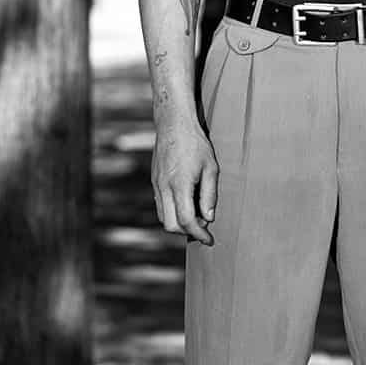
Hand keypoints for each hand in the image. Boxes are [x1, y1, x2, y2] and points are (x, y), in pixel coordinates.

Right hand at [151, 117, 217, 245]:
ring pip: (163, 217)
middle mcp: (164, 187)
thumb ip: (209, 195)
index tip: (209, 240)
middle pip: (171, 224)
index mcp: (180, 185)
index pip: (187, 221)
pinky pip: (160, 205)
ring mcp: (157, 185)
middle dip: (187, 231)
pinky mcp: (154, 181)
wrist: (173, 124)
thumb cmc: (196, 144)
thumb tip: (208, 218)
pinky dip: (172, 212)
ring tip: (196, 214)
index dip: (199, 234)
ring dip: (178, 223)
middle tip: (204, 225)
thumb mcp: (211, 168)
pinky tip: (185, 203)